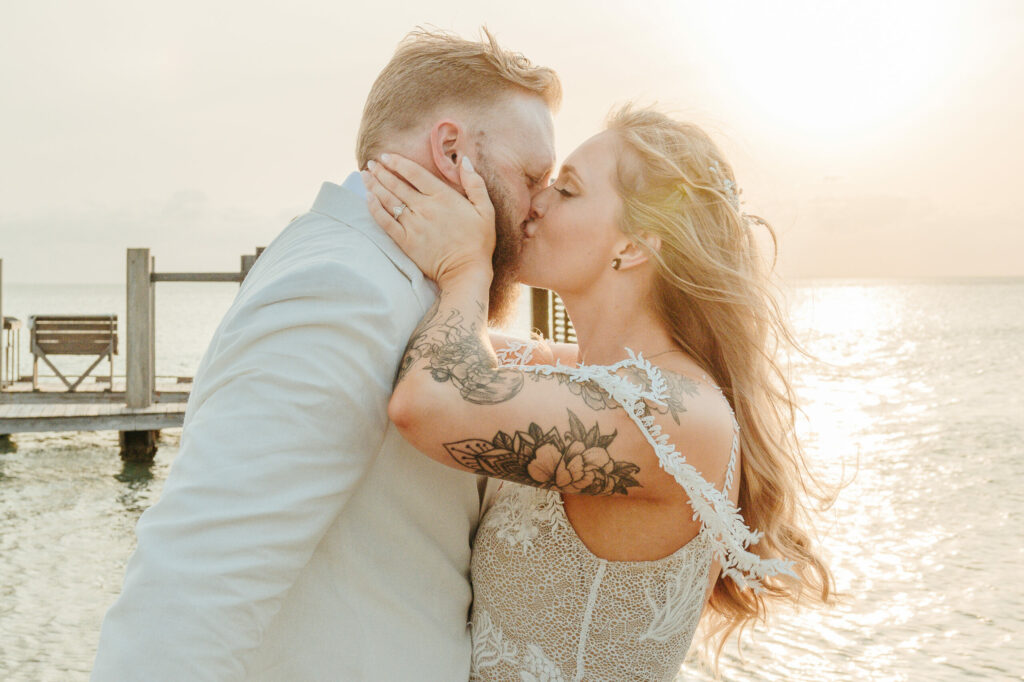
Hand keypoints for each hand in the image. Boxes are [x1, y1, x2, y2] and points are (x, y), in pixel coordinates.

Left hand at [363, 153, 494, 287]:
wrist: (466, 271)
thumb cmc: (479, 241)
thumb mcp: (485, 209)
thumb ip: (475, 183)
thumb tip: (464, 160)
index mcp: (443, 196)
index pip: (414, 173)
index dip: (398, 162)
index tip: (386, 156)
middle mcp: (424, 208)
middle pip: (397, 185)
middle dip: (381, 172)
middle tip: (371, 163)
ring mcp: (413, 225)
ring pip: (388, 200)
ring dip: (374, 186)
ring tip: (365, 176)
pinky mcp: (406, 241)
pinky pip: (385, 222)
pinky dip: (375, 209)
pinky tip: (368, 199)